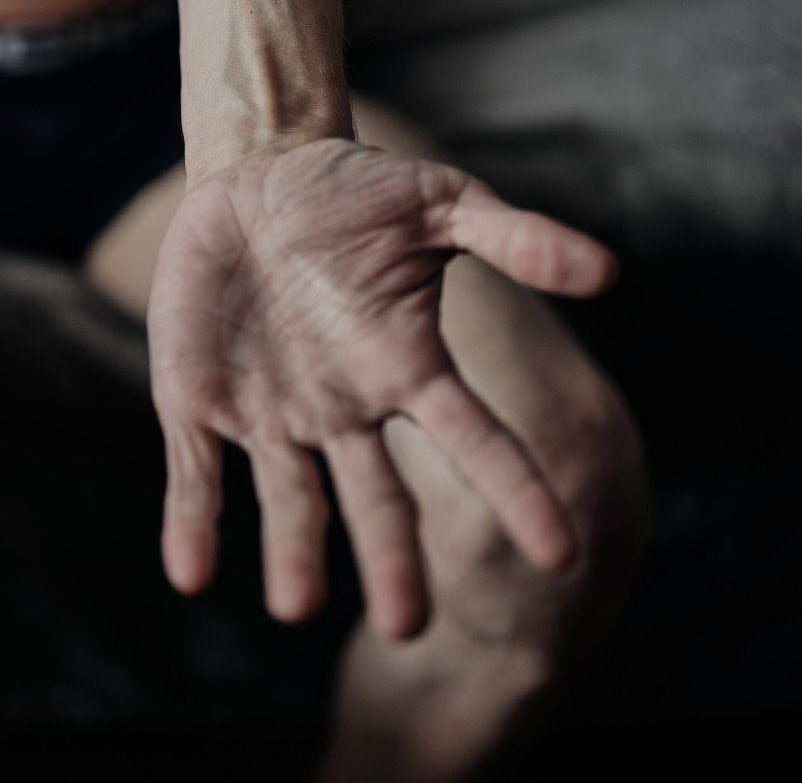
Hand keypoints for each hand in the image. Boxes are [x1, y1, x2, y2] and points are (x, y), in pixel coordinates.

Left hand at [146, 137, 616, 637]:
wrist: (256, 174)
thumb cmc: (356, 190)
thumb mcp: (441, 204)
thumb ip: (516, 239)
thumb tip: (610, 272)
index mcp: (407, 367)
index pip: (473, 441)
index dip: (515, 493)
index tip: (560, 553)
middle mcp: (344, 407)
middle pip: (377, 497)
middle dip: (389, 560)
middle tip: (405, 627)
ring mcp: (271, 412)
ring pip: (289, 501)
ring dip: (293, 554)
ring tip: (294, 607)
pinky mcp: (197, 403)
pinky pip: (197, 474)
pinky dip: (193, 522)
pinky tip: (191, 573)